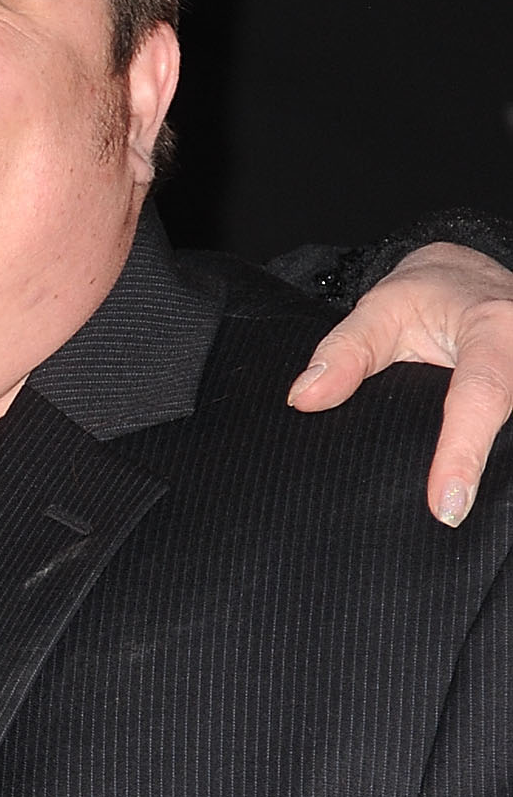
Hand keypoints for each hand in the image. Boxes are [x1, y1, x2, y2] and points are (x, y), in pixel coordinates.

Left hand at [288, 242, 512, 527]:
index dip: (463, 455)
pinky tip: (463, 489)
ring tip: (447, 510)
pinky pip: (510, 437)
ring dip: (489, 471)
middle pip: (507, 428)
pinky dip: (489, 461)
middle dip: (476, 473)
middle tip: (439, 522)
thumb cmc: (428, 292)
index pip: (482, 397)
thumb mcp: (382, 308)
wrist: (472, 275)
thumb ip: (345, 352)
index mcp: (496, 331)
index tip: (445, 508)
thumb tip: (304, 399)